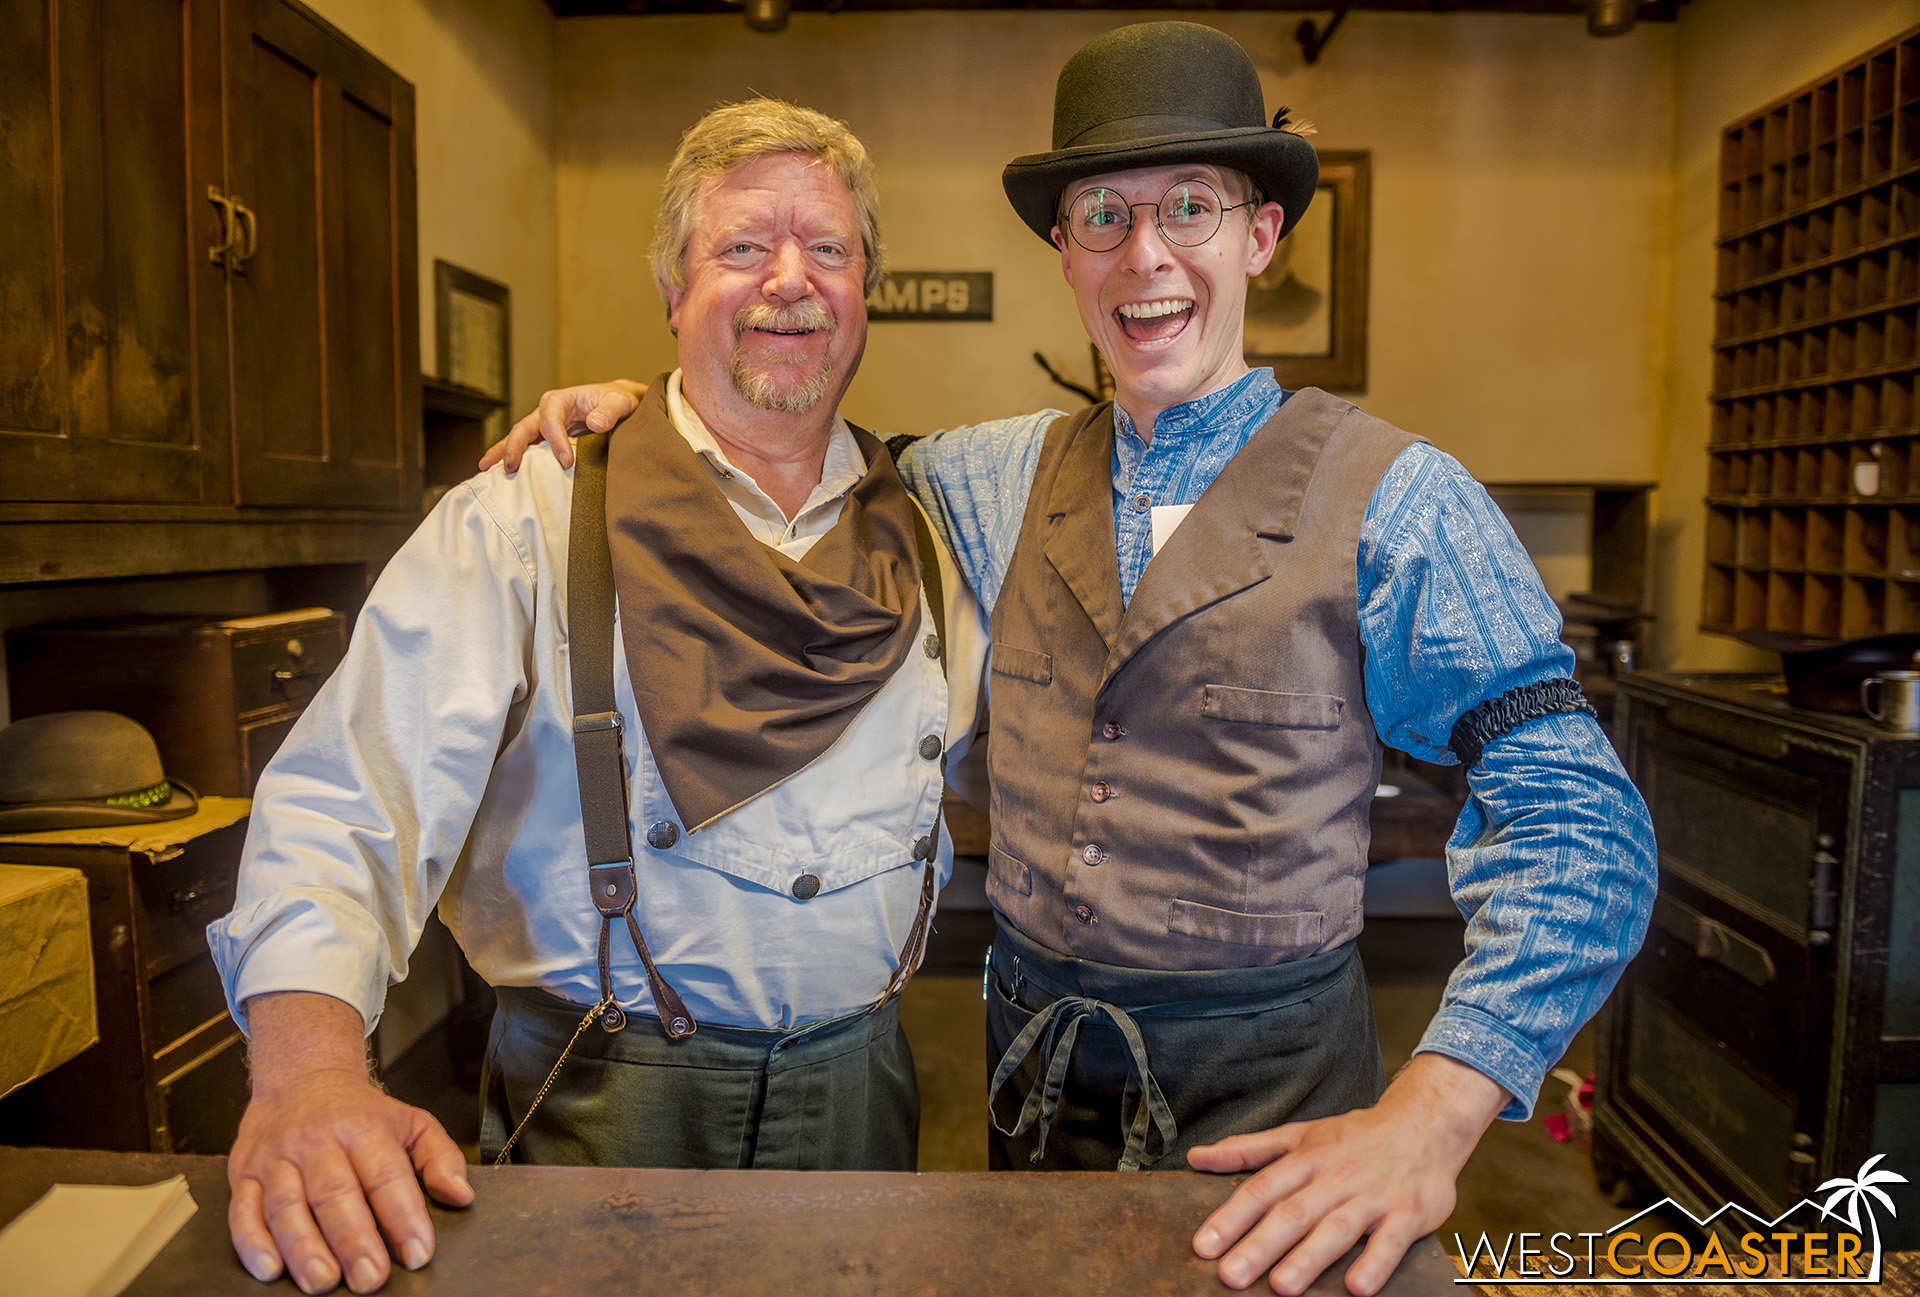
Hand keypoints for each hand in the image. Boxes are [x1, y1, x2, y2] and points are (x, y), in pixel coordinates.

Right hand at [227, 992, 473, 1292]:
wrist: (300, 1078)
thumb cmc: (361, 1113)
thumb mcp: (410, 1121)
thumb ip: (439, 1157)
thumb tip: (461, 1195)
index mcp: (363, 1128)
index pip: (386, 1175)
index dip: (403, 1216)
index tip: (418, 1253)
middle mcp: (318, 1142)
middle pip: (335, 1194)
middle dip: (353, 1240)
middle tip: (370, 1280)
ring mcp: (277, 1158)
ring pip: (287, 1206)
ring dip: (304, 1248)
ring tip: (323, 1283)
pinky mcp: (244, 1174)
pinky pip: (243, 1211)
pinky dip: (252, 1243)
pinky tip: (270, 1269)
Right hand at [479, 379, 647, 471]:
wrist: (618, 406)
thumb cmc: (618, 402)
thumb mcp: (620, 402)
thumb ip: (609, 411)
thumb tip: (595, 423)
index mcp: (560, 400)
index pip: (551, 420)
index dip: (556, 441)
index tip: (567, 462)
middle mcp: (546, 411)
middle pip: (524, 428)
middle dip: (515, 447)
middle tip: (510, 467)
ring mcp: (542, 426)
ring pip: (518, 438)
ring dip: (503, 452)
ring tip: (486, 468)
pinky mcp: (545, 439)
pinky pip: (526, 449)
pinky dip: (511, 457)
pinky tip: (497, 471)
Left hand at [1187, 1054, 1506, 1296]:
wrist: (1425, 1123)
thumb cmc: (1354, 1137)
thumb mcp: (1298, 1135)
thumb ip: (1248, 1149)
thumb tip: (1197, 1157)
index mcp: (1305, 1159)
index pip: (1261, 1189)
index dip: (1231, 1217)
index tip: (1203, 1245)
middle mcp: (1335, 1177)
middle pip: (1293, 1212)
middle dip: (1260, 1245)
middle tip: (1231, 1275)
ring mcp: (1372, 1196)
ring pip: (1336, 1227)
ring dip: (1309, 1257)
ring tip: (1282, 1286)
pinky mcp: (1408, 1214)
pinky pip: (1391, 1241)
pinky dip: (1375, 1263)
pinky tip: (1357, 1287)